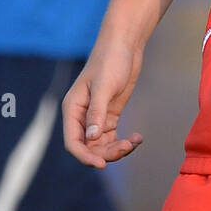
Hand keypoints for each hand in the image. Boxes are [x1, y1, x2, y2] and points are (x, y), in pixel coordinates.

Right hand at [62, 33, 144, 167]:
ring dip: (117, 149)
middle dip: (107, 152)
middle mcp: (82, 116)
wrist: (124, 46)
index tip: (101, 165)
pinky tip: (138, 138)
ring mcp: (96, 117)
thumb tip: (92, 138)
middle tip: (127, 146)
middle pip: (89, 147)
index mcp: (73, 109)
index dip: (85, 156)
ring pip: (102, 145)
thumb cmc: (110, 61)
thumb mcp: (104, 86)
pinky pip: (113, 137)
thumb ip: (97, 113)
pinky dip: (125, 141)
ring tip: (135, 141)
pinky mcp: (110, 115)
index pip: (73, 142)